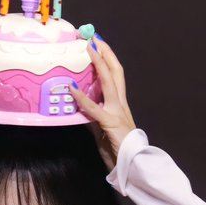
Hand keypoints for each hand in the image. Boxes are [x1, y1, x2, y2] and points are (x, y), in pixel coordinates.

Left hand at [68, 35, 136, 170]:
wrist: (133, 166)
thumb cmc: (118, 151)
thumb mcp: (102, 129)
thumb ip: (94, 116)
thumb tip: (81, 105)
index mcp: (120, 105)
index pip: (116, 77)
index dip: (108, 60)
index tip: (99, 45)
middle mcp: (121, 104)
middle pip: (116, 73)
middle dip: (106, 54)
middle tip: (95, 38)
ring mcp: (117, 113)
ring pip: (110, 82)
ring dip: (99, 64)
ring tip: (90, 49)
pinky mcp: (111, 124)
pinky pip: (94, 109)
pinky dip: (82, 97)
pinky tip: (72, 88)